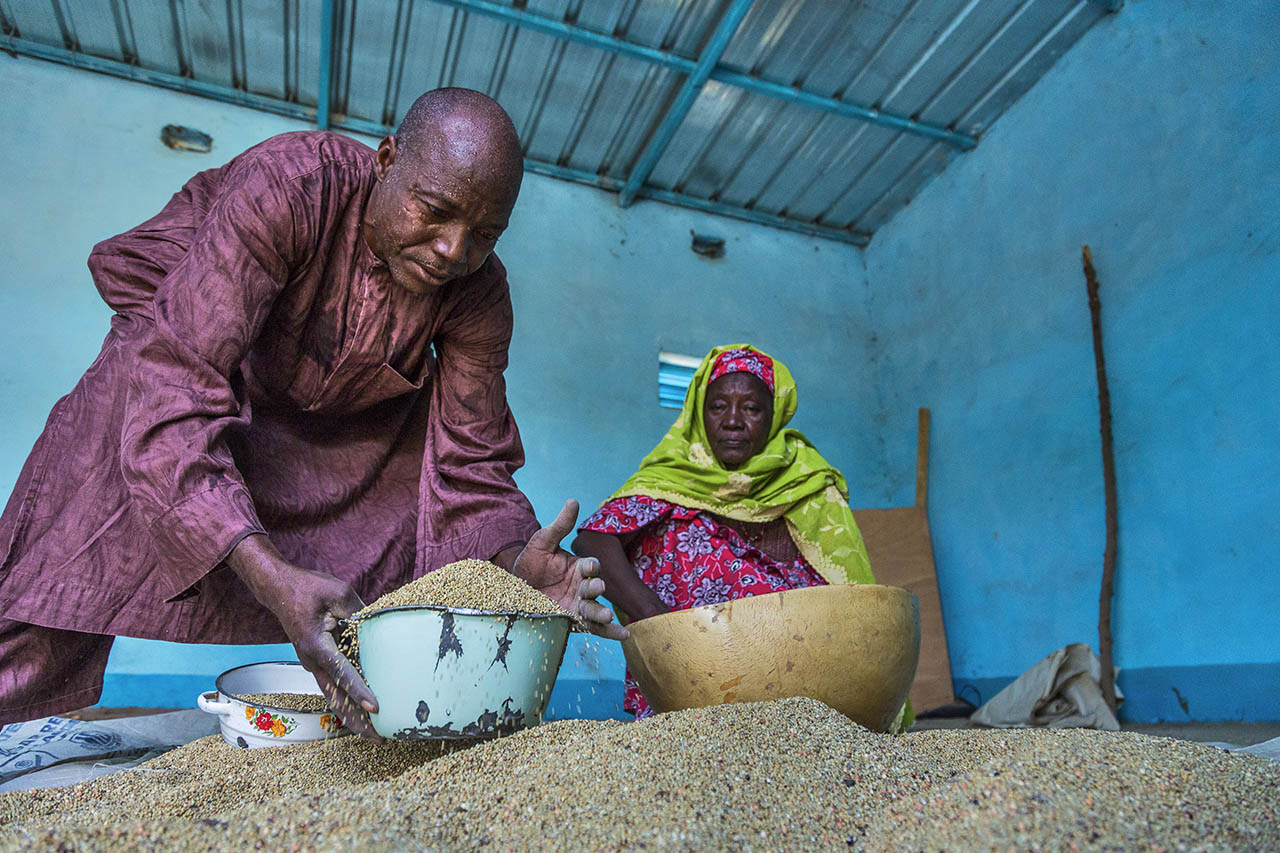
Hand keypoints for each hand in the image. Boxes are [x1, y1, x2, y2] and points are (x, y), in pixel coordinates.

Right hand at [227, 535, 382, 739]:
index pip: (341, 672)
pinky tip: (365, 710)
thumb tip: (380, 627)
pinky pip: (335, 685)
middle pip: (336, 698)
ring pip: (334, 697)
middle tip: (378, 738)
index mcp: (316, 644)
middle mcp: (312, 660)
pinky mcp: (319, 661)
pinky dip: (349, 700)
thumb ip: (359, 612)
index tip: (375, 707)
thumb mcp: (338, 593)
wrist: (280, 590)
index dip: (359, 690)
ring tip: (375, 733)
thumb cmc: (307, 589)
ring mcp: (314, 663)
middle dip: (356, 720)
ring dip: (352, 716)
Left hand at [510, 500, 629, 640]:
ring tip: (609, 617)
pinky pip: (593, 628)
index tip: (589, 566)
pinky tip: (624, 636)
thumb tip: (573, 501)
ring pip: (595, 609)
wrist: (514, 588)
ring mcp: (579, 605)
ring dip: (603, 613)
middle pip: (594, 587)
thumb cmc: (531, 562)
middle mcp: (582, 586)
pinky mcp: (573, 621)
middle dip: (596, 588)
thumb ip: (560, 525)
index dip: (591, 566)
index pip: (590, 565)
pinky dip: (609, 633)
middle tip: (598, 588)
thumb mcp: (543, 542)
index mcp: (579, 567)